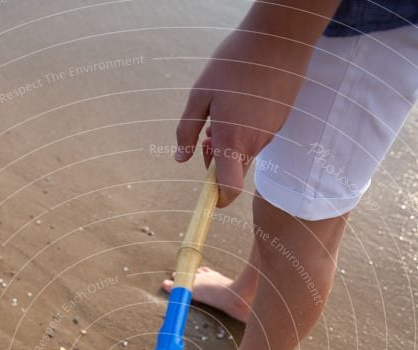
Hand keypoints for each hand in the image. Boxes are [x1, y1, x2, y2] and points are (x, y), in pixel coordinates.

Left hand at [174, 2, 339, 205]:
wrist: (279, 39)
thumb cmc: (234, 63)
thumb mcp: (200, 94)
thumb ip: (187, 131)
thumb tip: (180, 159)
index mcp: (231, 140)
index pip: (229, 189)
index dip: (218, 200)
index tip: (208, 197)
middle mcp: (252, 143)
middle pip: (233, 171)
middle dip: (216, 162)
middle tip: (206, 134)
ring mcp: (269, 134)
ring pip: (244, 153)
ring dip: (230, 142)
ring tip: (224, 110)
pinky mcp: (278, 123)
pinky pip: (257, 138)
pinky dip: (245, 130)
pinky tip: (242, 102)